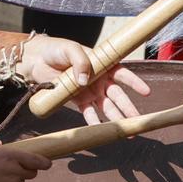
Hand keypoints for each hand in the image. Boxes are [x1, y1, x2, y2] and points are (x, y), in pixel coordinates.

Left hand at [18, 36, 149, 123]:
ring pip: (106, 107)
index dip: (134, 82)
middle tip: (138, 120)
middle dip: (128, 108)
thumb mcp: (70, 48)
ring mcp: (89, 91)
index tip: (146, 92)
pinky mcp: (77, 100)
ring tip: (126, 132)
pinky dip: (94, 122)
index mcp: (101, 64)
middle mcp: (98, 80)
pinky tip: (100, 130)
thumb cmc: (56, 49)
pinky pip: (88, 113)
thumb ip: (80, 61)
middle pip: (117, 95)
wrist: (36, 60)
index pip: (121, 73)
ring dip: (115, 119)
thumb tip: (85, 81)